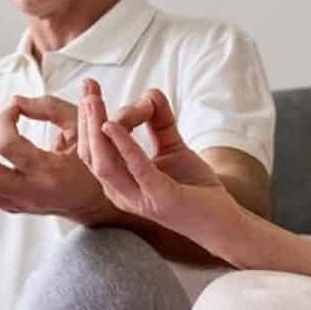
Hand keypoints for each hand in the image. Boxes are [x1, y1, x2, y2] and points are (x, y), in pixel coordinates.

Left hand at [0, 96, 113, 220]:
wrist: (98, 201)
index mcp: (50, 173)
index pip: (9, 147)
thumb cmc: (93, 159)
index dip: (3, 120)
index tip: (12, 108)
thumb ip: (51, 108)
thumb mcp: (82, 127)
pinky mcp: (11, 206)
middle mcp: (31, 193)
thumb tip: (14, 102)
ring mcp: (19, 204)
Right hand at [78, 79, 244, 251]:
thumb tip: (151, 93)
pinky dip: (123, 144)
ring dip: (96, 128)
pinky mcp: (160, 199)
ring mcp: (139, 199)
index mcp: (120, 184)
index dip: (87, 119)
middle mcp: (123, 194)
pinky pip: (136, 167)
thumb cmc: (196, 189)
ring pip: (104, 162)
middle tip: (88, 87)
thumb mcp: (173, 148)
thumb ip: (160, 122)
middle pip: (91, 154)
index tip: (89, 87)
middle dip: (86, 119)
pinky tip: (114, 124)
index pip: (93, 150)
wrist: (224, 222)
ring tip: (94, 100)